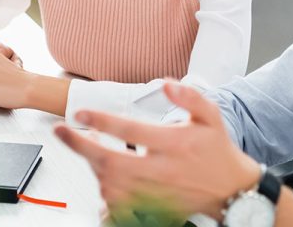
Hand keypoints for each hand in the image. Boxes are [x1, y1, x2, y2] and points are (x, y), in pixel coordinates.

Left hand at [54, 81, 259, 219]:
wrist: (232, 189)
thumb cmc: (216, 150)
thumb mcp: (211, 116)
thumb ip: (190, 97)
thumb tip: (167, 83)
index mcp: (174, 144)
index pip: (130, 130)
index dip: (102, 120)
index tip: (80, 113)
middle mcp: (162, 170)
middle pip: (111, 162)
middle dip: (80, 146)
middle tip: (61, 131)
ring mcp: (155, 194)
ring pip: (110, 185)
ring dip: (92, 166)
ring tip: (88, 147)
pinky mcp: (152, 209)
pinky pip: (119, 206)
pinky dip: (104, 193)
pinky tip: (102, 176)